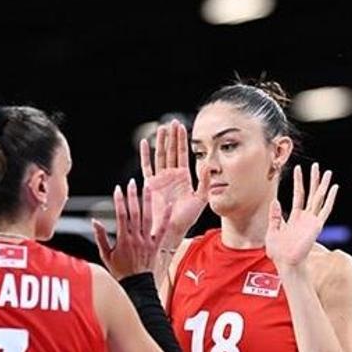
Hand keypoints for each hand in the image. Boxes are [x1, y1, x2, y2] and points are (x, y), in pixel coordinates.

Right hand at [93, 180, 172, 279]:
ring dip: (148, 201)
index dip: (119, 201)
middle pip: (135, 213)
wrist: (137, 285)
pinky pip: (163, 229)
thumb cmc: (120, 271)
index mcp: (123, 240)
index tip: (118, 189)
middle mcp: (136, 238)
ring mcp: (148, 241)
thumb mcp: (105, 255)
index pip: (121, 216)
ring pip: (148, 218)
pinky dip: (167, 217)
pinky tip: (170, 205)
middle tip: (132, 183)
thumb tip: (94, 221)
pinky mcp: (157, 245)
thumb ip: (100, 237)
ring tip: (147, 187)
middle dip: (133, 196)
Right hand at [141, 120, 208, 246]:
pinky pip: (146, 167)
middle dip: (172, 137)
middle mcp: (171, 176)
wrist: (172, 229)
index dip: (182, 140)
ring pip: (160, 156)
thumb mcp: (200, 199)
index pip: (182, 154)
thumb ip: (204, 182)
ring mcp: (160, 179)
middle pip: (171, 151)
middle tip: (172, 122)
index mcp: (183, 177)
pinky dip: (145, 155)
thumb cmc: (186, 218)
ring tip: (162, 128)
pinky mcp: (150, 185)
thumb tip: (207, 165)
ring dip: (160, 142)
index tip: (182, 126)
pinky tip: (144, 144)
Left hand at [266, 164, 338, 271]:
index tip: (298, 169)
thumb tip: (275, 201)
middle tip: (317, 166)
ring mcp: (312, 220)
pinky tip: (334, 188)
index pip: (299, 195)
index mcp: (295, 217)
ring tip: (327, 171)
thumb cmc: (279, 252)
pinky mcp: (316, 225)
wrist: (286, 262)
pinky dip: (330, 198)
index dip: (299, 182)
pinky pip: (325, 209)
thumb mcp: (272, 231)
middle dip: (314, 179)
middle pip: (311, 193)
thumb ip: (275, 216)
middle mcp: (306, 217)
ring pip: (319, 198)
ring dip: (323, 185)